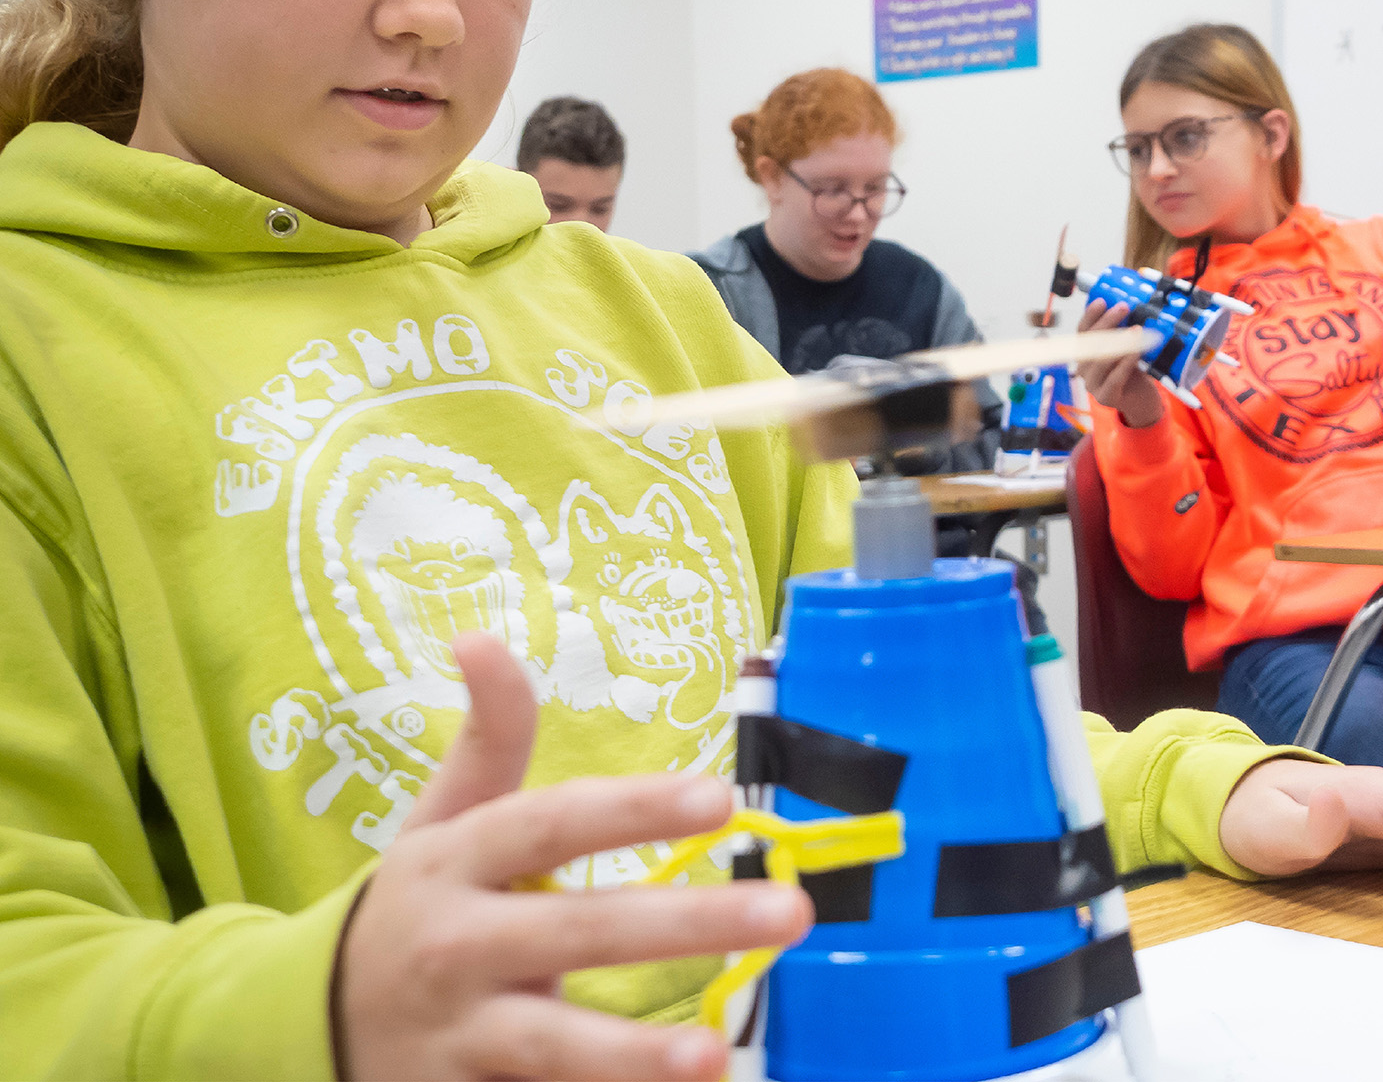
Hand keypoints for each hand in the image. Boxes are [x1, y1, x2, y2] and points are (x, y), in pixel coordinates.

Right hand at [336, 635, 810, 1080]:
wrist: (300, 1023)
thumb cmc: (412, 907)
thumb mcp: (437, 822)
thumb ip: (485, 739)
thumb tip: (478, 636)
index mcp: (456, 862)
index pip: (553, 824)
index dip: (633, 809)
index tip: (719, 795)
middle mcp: (456, 945)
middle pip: (579, 931)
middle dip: (684, 923)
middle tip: (789, 912)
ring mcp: (456, 1033)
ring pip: (553, 1045)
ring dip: (632, 1055)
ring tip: (714, 1056)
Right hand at [1074, 298, 1166, 428]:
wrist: (1142, 401)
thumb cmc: (1132, 371)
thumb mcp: (1125, 348)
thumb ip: (1121, 333)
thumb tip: (1126, 306)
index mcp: (1084, 355)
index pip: (1082, 332)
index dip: (1090, 316)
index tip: (1101, 301)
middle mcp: (1083, 369)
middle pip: (1090, 343)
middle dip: (1107, 322)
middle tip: (1123, 307)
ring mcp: (1092, 385)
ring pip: (1100, 360)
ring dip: (1118, 342)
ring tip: (1135, 329)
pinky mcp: (1105, 397)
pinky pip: (1114, 377)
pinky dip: (1125, 362)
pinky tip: (1136, 351)